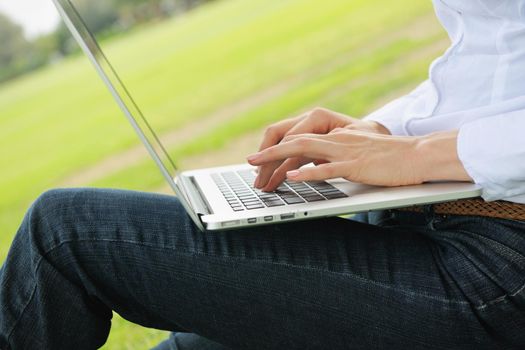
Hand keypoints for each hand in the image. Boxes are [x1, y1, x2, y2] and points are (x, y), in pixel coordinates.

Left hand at [253, 107, 389, 189]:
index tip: (260, 162)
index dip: (276, 149)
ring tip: (259, 171)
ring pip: (304, 150)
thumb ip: (336, 154)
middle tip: (251, 168)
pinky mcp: (356, 165)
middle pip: (294, 141)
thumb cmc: (390, 156)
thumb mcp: (357, 150)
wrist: (418, 154)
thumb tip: (315, 164)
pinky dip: (307, 173)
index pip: (298, 137)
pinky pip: (328, 168)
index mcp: (335, 134)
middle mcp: (336, 138)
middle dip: (269, 155)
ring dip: (278, 161)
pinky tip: (292, 178)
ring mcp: (345, 150)